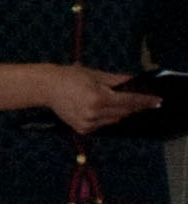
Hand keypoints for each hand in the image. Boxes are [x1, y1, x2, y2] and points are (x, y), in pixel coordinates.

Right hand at [16, 64, 161, 135]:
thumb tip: (136, 83)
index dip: (145, 101)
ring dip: (119, 111)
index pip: (130, 101)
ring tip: (112, 101)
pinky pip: (103, 124)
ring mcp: (88, 123)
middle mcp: (94, 113)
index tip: (157, 101)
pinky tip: (99, 108)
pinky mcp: (82, 129)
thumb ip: (118, 80)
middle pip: (124, 112)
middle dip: (133, 106)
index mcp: (99, 98)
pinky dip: (106, 117)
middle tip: (140, 100)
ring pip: (115, 120)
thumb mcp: (96, 75)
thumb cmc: (70, 77)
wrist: (46, 88)